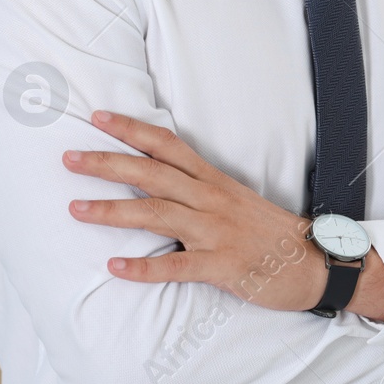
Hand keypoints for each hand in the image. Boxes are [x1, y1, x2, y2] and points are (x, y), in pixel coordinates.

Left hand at [64, 110, 342, 313]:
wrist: (315, 262)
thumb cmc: (269, 231)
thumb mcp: (233, 198)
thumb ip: (196, 188)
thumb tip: (155, 178)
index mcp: (212, 180)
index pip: (166, 145)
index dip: (131, 129)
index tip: (97, 117)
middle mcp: (211, 199)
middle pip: (152, 174)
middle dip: (108, 163)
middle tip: (68, 159)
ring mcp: (216, 232)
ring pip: (157, 214)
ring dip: (113, 210)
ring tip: (76, 209)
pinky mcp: (223, 266)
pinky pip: (178, 265)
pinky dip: (144, 266)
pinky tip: (114, 266)